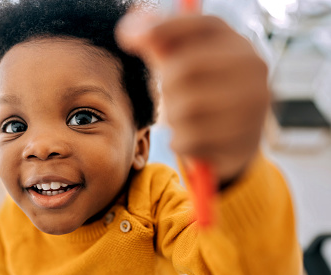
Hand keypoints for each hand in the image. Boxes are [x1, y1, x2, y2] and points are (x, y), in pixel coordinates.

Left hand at [116, 11, 269, 184]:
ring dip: (173, 119)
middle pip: (184, 69)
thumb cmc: (202, 96)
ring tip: (185, 120)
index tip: (128, 38)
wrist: (235, 144)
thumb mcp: (182, 66)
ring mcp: (252, 105)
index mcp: (237, 43)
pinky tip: (191, 141)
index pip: (200, 24)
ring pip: (184, 109)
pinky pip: (189, 140)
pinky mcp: (243, 140)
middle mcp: (252, 68)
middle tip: (171, 96)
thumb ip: (159, 45)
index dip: (162, 28)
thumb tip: (128, 30)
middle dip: (166, 87)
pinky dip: (180, 143)